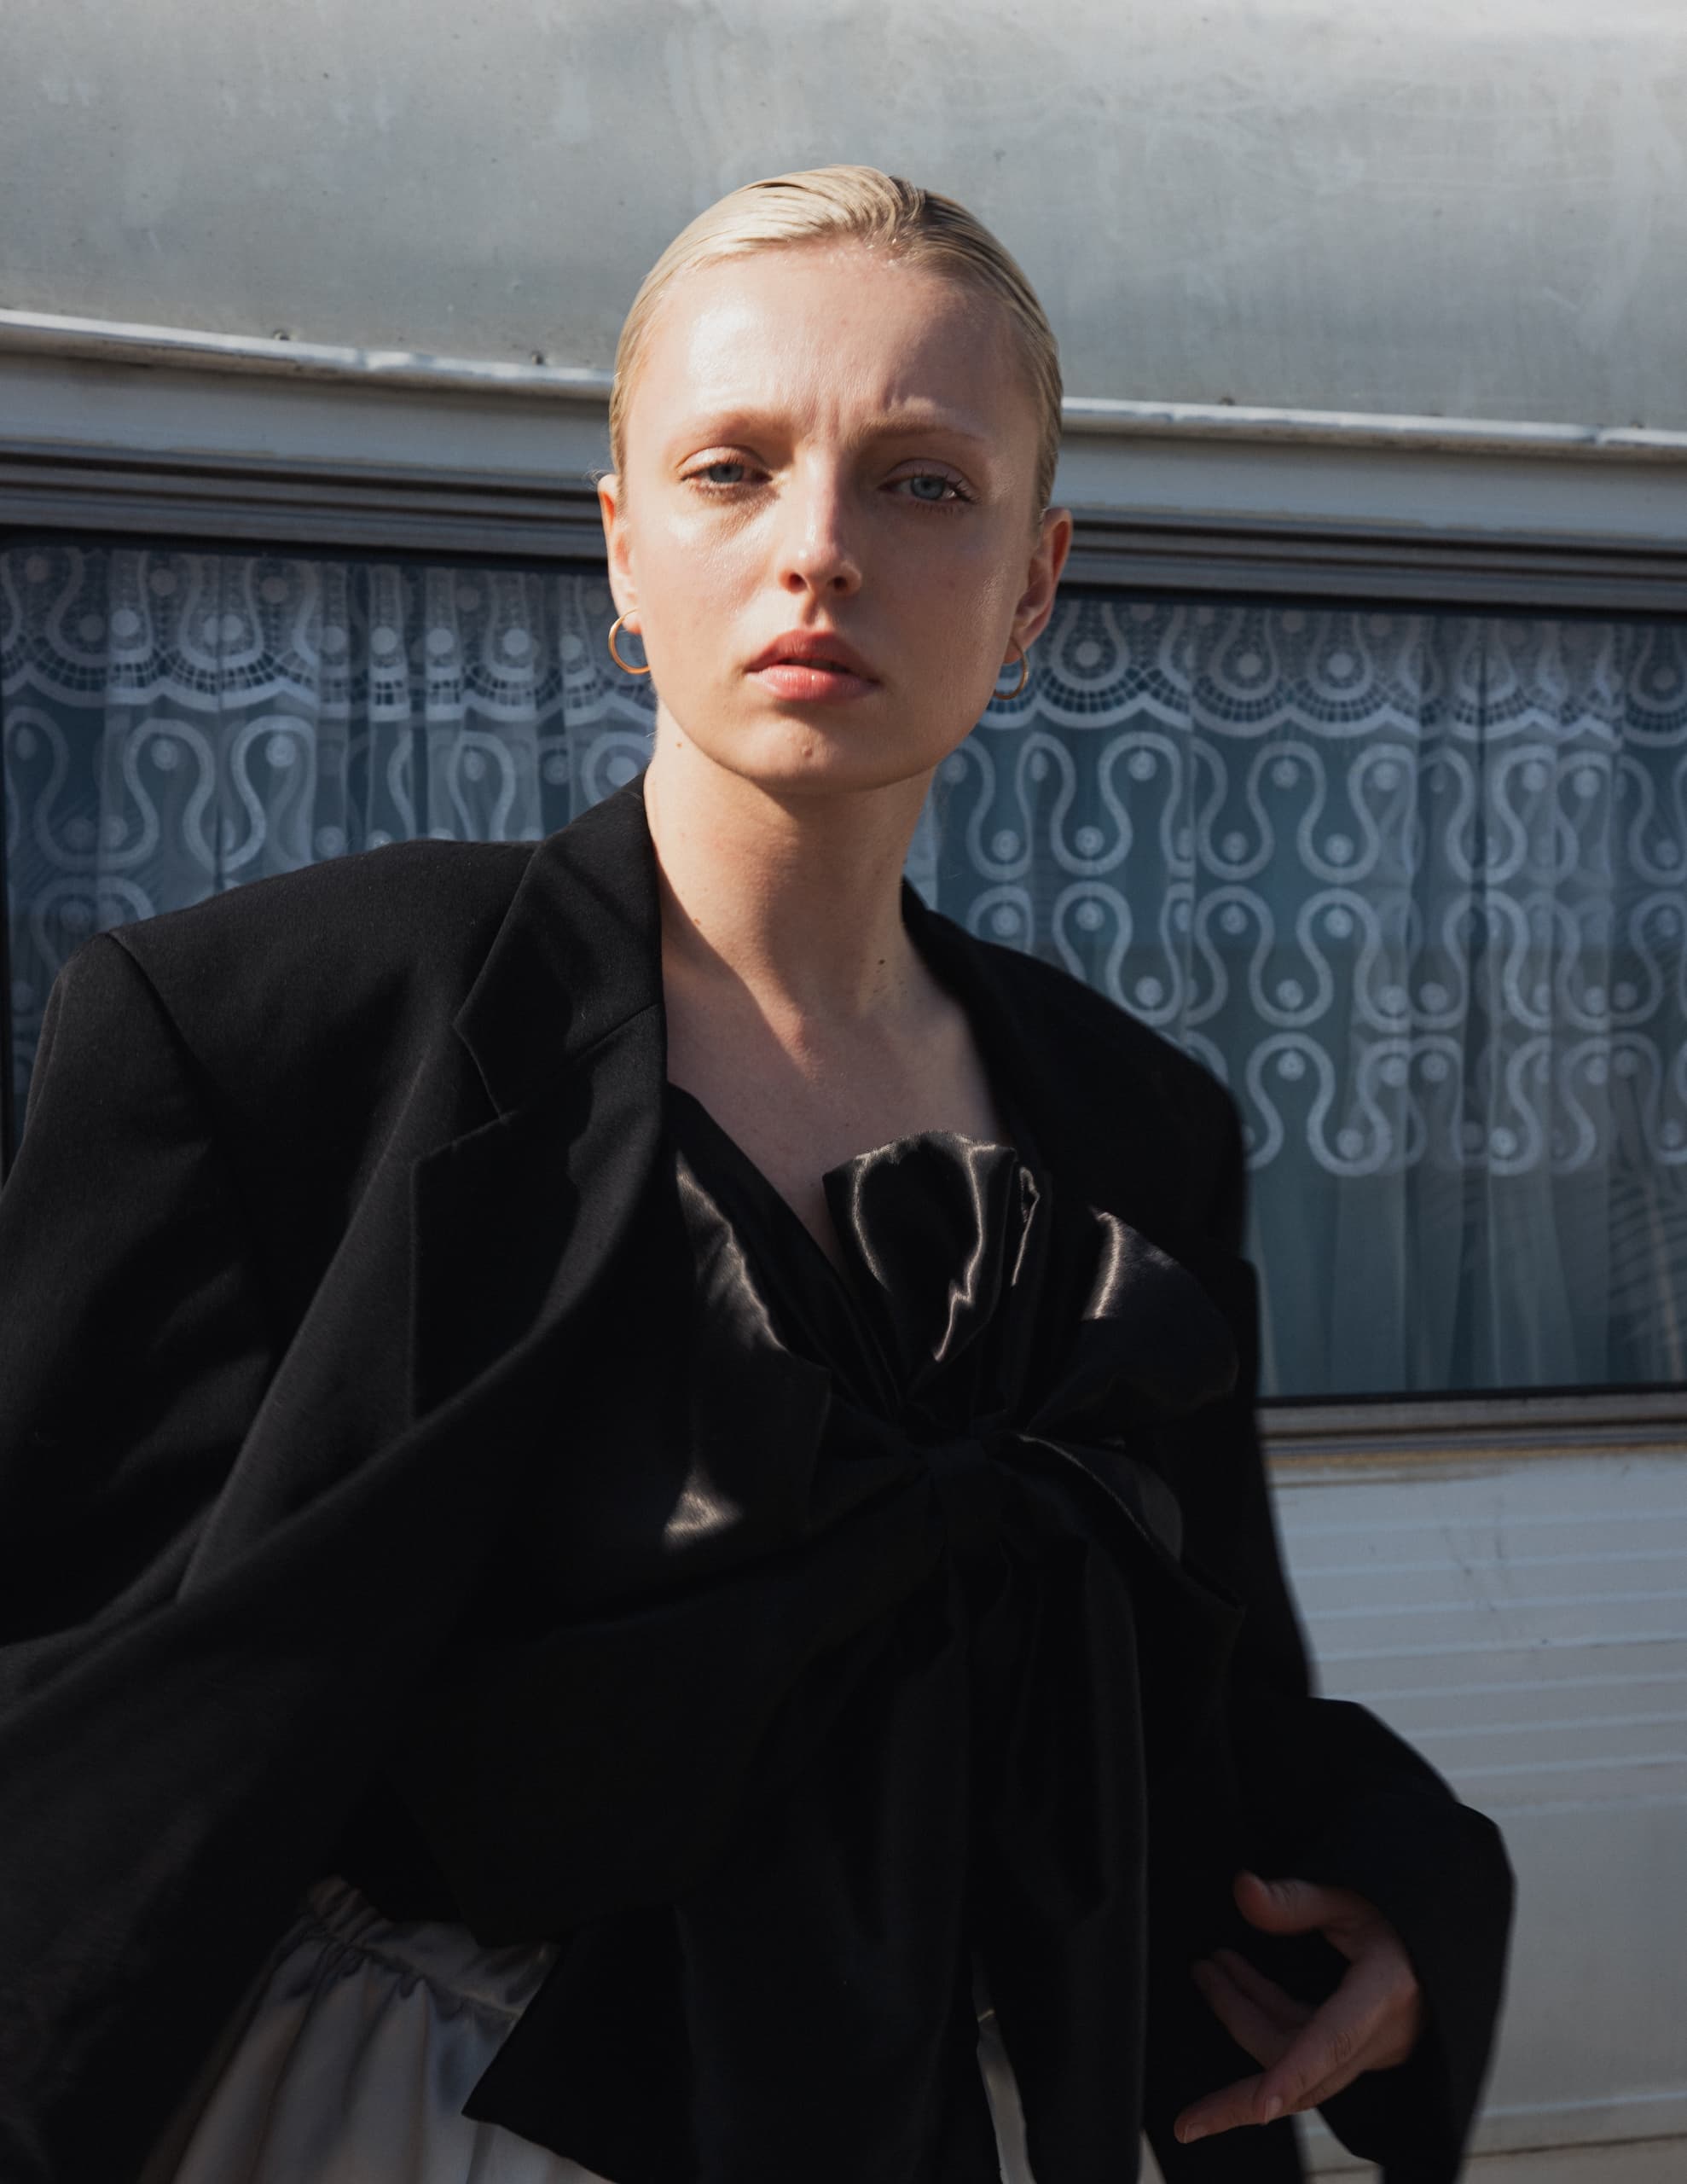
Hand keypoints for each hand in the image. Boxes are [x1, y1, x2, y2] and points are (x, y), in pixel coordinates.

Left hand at [1173, 1871, 1424, 2144]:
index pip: (1333, 2042)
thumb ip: (1295, 1899)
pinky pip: (1298, 2046)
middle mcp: (1377, 2036)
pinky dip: (1263, 2015)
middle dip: (1239, 2084)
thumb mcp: (1353, 1896)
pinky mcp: (1353, 2049)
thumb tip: (1242, 1890)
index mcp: (1383, 1994)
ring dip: (1244, 2020)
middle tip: (1187, 2068)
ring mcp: (1366, 2050)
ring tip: (1207, 1972)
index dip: (1293, 2072)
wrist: (1437, 1943)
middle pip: (1303, 2079)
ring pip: (1293, 2061)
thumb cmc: (1398, 1917)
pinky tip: (1234, 1980)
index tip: (1259, 2106)